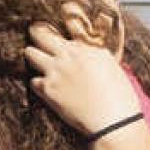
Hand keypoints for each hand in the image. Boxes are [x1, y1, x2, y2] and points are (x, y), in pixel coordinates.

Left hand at [25, 20, 142, 135]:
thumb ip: (94, 55)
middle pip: (40, 34)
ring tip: (37, 62)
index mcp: (87, 48)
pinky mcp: (48, 89)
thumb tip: (85, 53)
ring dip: (33, 57)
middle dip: (36, 34)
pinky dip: (38, 84)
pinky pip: (32, 80)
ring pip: (30, 53)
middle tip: (35, 38)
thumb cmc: (119, 97)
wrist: (113, 121)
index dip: (59, 34)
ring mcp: (56, 71)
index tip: (54, 34)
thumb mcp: (111, 66)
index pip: (65, 29)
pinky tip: (46, 88)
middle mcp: (69, 55)